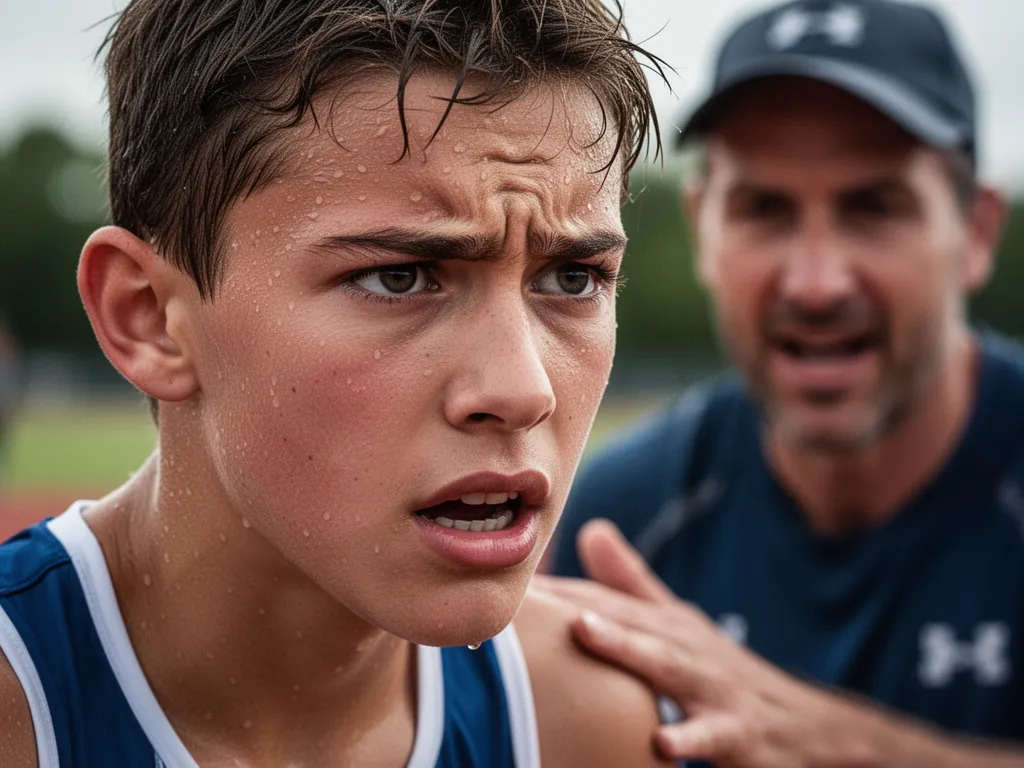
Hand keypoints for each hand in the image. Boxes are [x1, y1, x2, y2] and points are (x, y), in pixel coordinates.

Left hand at [534, 520, 898, 767]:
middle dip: (585, 602)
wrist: (810, 727)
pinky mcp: (741, 734)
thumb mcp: (681, 625)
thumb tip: (590, 530)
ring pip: (669, 667)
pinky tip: (663, 746)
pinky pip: (714, 738)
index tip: (509, 582)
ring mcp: (714, 690)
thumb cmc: (723, 672)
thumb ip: (633, 585)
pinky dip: (692, 740)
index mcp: (667, 626)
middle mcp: (687, 649)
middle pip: (633, 620)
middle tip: (536, 594)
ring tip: (587, 632)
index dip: (558, 590)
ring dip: (630, 648)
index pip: (605, 602)